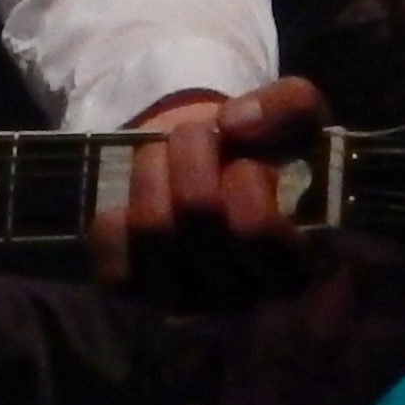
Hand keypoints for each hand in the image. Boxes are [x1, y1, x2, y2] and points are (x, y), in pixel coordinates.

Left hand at [88, 75, 327, 304]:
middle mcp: (238, 295)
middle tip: (196, 134)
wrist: (205, 169)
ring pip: (152, 226)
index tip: (245, 155)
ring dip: (153, 167)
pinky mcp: (133, 289)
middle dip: (191, 149)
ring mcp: (183, 297)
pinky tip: (137, 202)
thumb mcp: (295, 120)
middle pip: (198, 212)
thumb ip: (291, 106)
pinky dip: (117, 208)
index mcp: (290, 265)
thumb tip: (236, 123)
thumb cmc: (259, 152)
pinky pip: (110, 241)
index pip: (256, 228)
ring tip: (162, 154)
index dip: (245, 175)